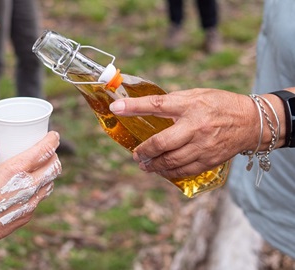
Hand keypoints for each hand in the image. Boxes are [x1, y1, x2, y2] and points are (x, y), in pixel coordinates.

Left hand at [110, 88, 261, 177]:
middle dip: (143, 151)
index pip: (157, 105)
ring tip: (144, 165)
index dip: (133, 107)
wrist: (251, 122)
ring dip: (153, 165)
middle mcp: (195, 127)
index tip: (115, 109)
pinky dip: (169, 173)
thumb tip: (146, 108)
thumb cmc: (219, 105)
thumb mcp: (196, 95)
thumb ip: (173, 103)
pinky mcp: (209, 160)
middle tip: (136, 154)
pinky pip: (184, 171)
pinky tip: (161, 170)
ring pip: (171, 161)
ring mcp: (203, 146)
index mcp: (190, 106)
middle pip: (161, 143)